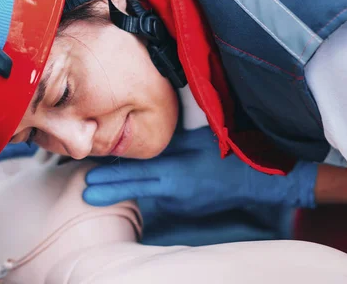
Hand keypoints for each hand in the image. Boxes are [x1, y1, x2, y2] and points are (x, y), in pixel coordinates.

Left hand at [83, 127, 316, 216]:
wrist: (261, 179)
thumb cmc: (230, 152)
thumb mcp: (197, 140)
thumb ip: (167, 142)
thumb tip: (142, 139)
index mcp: (175, 175)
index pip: (134, 177)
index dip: (109, 180)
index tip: (88, 181)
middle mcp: (174, 193)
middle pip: (134, 191)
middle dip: (109, 190)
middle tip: (86, 193)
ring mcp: (182, 203)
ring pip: (149, 193)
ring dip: (129, 187)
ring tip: (104, 186)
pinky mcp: (189, 206)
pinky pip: (165, 196)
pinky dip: (151, 189)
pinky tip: (144, 183)